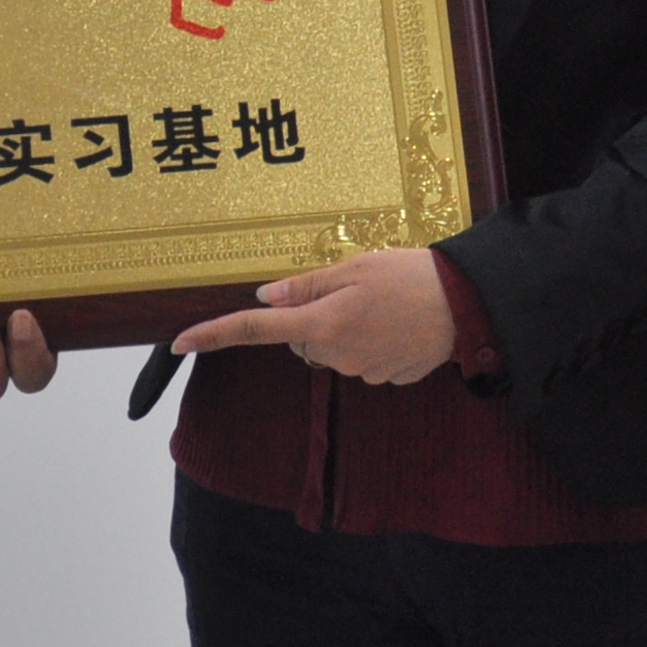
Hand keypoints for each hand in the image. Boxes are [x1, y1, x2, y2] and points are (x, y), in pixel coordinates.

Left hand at [169, 248, 461, 385]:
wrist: (468, 306)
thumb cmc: (411, 277)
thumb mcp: (355, 267)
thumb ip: (307, 285)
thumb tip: (267, 297)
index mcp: (323, 323)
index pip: (256, 329)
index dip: (214, 334)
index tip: (179, 342)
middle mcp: (336, 355)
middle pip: (300, 339)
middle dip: (311, 317)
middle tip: (349, 288)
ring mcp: (362, 372)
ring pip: (331, 348)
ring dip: (342, 327)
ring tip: (381, 301)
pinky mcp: (386, 379)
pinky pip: (362, 358)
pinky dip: (370, 341)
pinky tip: (396, 323)